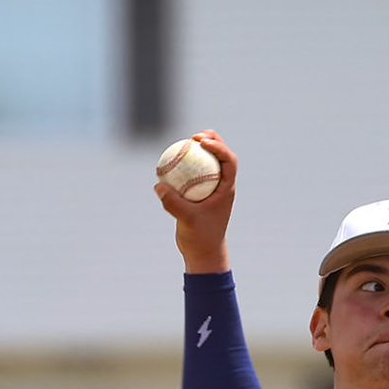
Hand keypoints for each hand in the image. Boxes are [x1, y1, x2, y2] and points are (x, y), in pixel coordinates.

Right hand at [154, 129, 237, 273]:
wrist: (202, 253)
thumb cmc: (200, 237)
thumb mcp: (187, 220)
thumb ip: (173, 203)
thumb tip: (158, 185)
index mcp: (227, 188)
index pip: (229, 161)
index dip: (218, 146)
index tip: (201, 141)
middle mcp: (221, 185)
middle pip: (220, 156)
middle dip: (211, 141)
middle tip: (194, 136)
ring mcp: (210, 189)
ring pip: (206, 163)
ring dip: (197, 151)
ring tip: (183, 142)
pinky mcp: (198, 194)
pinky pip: (192, 174)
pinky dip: (184, 166)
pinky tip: (168, 163)